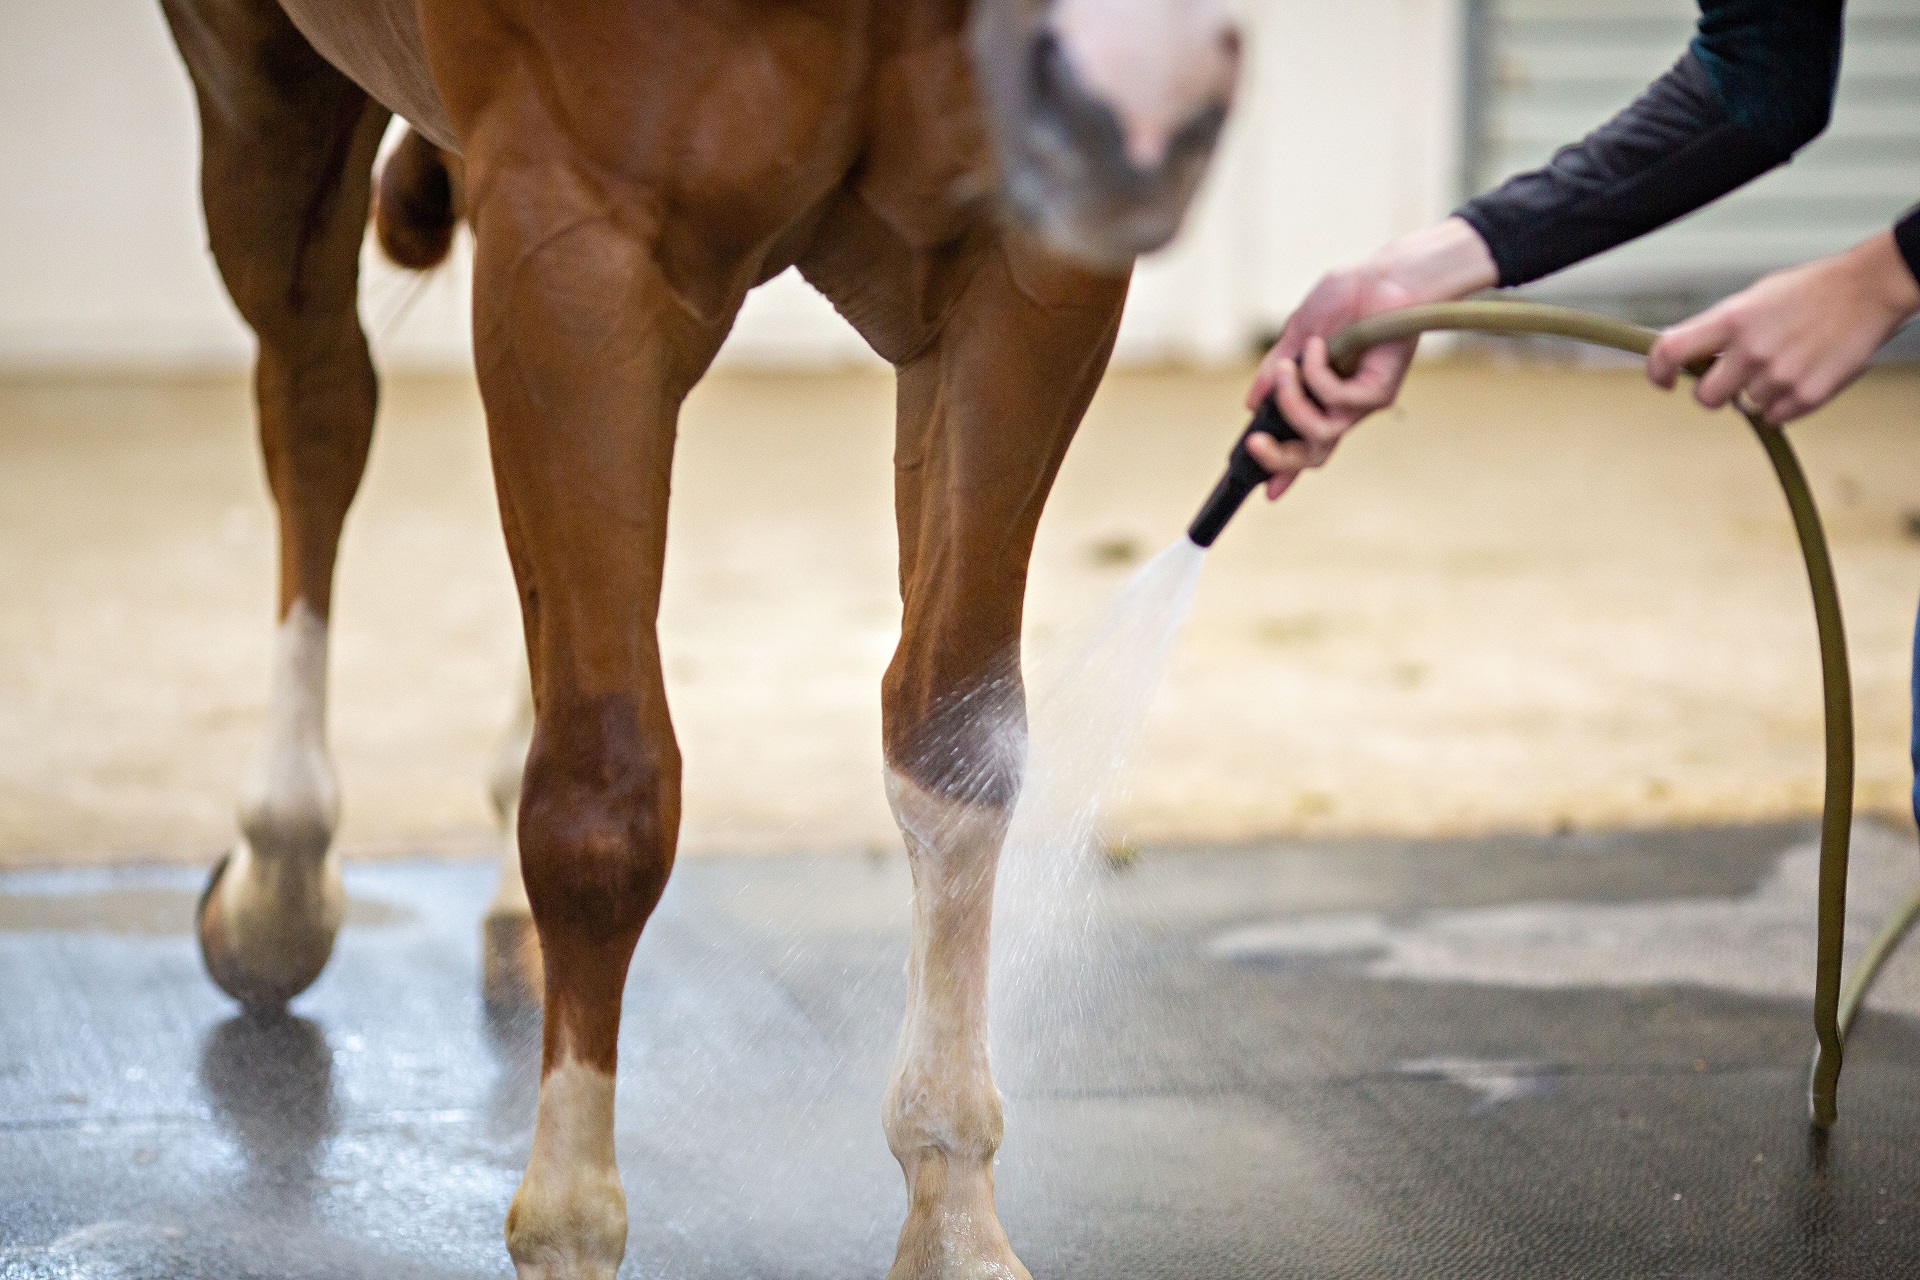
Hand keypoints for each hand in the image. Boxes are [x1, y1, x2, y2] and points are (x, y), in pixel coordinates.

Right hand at [1244, 217, 1497, 498]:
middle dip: (1279, 457)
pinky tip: (1321, 345)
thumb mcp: (1299, 333)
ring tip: (1288, 368)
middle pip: (1313, 454)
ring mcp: (1363, 402)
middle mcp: (1346, 406)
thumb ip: (1277, 369)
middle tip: (1254, 442)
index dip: (1285, 469)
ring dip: (1292, 402)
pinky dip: (1318, 373)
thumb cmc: (1349, 297)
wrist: (1386, 276)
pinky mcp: (1379, 391)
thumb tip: (1252, 403)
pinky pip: (1337, 400)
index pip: (1304, 441)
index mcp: (1327, 397)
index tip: (1265, 491)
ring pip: (1320, 432)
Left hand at [1648, 230, 1919, 425]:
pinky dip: (1783, 404)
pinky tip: (1801, 375)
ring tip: (1786, 361)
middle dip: (1714, 393)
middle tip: (1732, 378)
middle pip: (1706, 398)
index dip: (1658, 371)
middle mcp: (1751, 349)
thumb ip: (1721, 329)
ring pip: (1746, 406)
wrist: (1869, 288)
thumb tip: (1691, 356)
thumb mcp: (1755, 298)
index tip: (1664, 381)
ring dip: (1758, 392)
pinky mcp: (1808, 394)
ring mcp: (1780, 374)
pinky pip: (1776, 416)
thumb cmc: (1811, 290)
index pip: (1671, 351)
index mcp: (1733, 319)